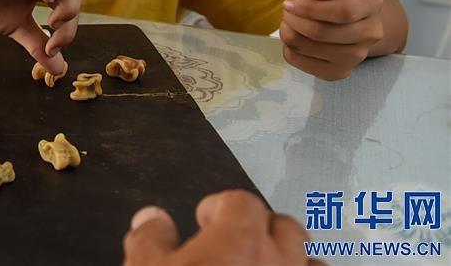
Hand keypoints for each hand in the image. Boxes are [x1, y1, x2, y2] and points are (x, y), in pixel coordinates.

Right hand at [123, 190, 315, 265]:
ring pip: (312, 264)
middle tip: (235, 245)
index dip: (220, 206)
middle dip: (261, 230)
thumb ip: (150, 239)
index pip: (240, 202)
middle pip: (285, 227)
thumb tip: (152, 221)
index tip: (204, 220)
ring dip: (292, 263)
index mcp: (240, 239)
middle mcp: (279, 263)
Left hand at [280, 0, 383, 79]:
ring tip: (291, 21)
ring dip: (289, 33)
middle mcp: (371, 32)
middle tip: (288, 10)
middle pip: (322, 33)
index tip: (289, 3)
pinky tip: (296, 36)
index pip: (342, 12)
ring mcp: (357, 56)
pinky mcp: (339, 71)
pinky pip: (303, 64)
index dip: (310, 9)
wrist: (346, 15)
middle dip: (294, 20)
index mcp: (371, 2)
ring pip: (310, 49)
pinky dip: (290, 49)